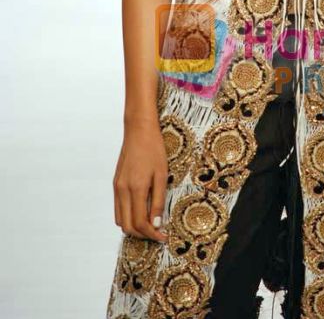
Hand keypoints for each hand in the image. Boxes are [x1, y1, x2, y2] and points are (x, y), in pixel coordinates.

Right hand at [113, 117, 168, 242]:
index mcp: (136, 188)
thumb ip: (158, 201)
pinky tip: (141, 211)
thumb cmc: (154, 150)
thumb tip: (156, 224)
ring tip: (151, 224)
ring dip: (134, 227)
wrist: (138, 131)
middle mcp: (122, 191)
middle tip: (158, 233)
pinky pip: (118, 208)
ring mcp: (117, 188)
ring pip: (120, 220)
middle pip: (127, 226)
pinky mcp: (115, 184)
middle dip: (142, 234)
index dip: (152, 234)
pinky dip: (127, 216)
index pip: (139, 223)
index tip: (163, 237)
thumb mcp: (162, 175)